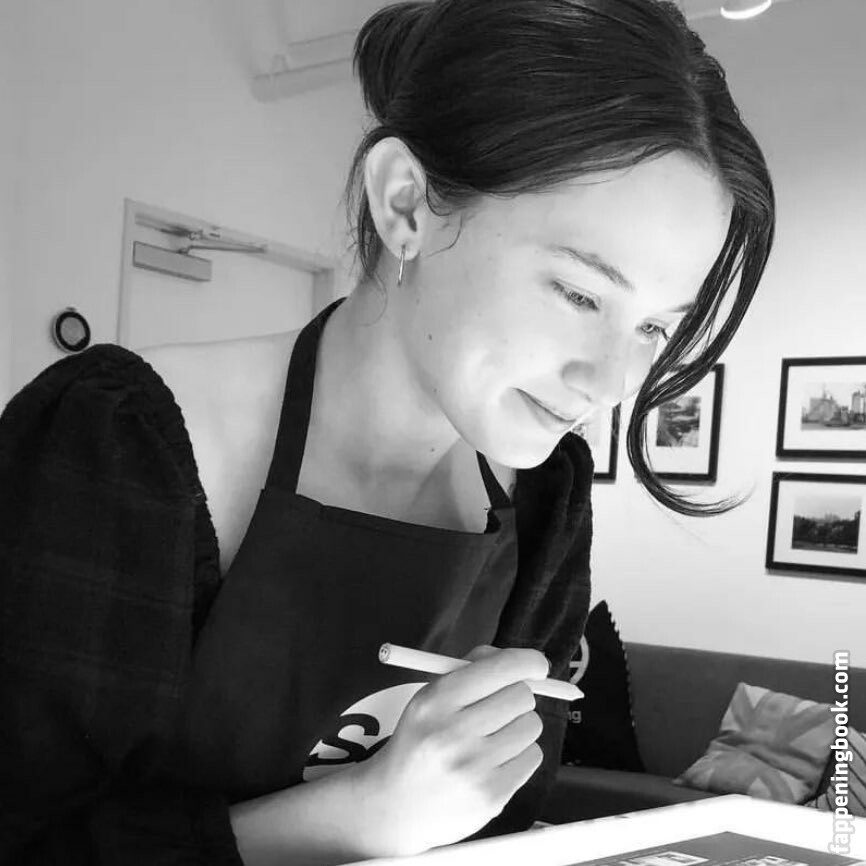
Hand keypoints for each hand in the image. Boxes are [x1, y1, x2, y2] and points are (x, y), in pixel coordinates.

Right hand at [348, 644, 548, 855]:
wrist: (395, 806)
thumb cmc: (420, 743)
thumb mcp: (429, 698)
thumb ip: (471, 670)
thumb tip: (521, 661)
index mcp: (436, 701)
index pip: (500, 669)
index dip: (527, 662)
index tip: (536, 665)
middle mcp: (453, 732)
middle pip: (521, 695)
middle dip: (516, 696)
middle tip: (500, 708)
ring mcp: (473, 767)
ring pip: (532, 725)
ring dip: (519, 727)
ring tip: (493, 738)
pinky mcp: (492, 796)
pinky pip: (533, 756)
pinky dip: (520, 755)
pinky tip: (495, 761)